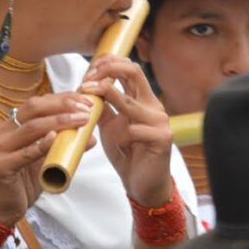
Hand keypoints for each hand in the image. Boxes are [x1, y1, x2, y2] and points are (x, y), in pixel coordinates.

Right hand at [0, 92, 96, 226]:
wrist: (2, 209)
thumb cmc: (24, 181)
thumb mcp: (47, 160)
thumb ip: (64, 146)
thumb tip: (91, 137)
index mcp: (12, 125)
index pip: (38, 103)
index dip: (62, 98)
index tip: (86, 100)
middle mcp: (3, 132)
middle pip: (34, 108)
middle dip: (63, 105)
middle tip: (86, 109)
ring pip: (31, 127)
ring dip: (59, 122)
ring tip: (80, 121)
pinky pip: (23, 153)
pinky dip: (40, 145)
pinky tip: (54, 138)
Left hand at [79, 55, 173, 206]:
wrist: (143, 184)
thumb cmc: (128, 153)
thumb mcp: (110, 126)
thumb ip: (103, 108)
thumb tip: (85, 89)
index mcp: (143, 99)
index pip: (129, 69)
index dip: (108, 64)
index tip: (88, 72)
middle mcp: (153, 105)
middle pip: (134, 72)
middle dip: (107, 71)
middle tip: (87, 81)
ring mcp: (160, 121)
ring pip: (130, 102)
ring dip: (106, 104)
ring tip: (89, 110)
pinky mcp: (163, 138)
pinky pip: (136, 130)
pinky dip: (121, 136)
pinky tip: (118, 145)